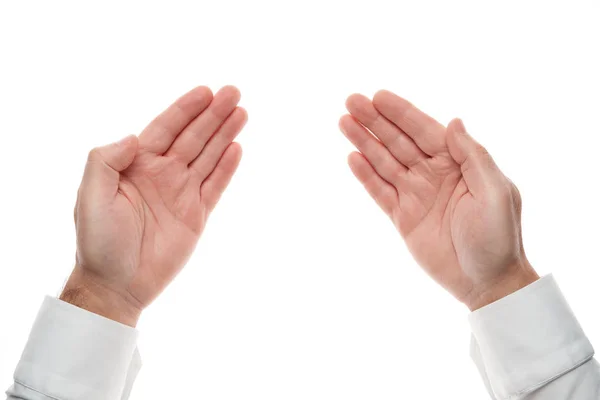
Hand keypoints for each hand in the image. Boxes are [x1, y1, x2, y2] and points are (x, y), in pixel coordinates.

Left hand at [61, 86, 246, 325]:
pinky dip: (227, 168)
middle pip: (193, 137)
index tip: (206, 91)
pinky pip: (215, 186)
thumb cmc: (98, 241)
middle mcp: (162, 174)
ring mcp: (181, 194)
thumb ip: (105, 161)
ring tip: (242, 112)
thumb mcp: (91, 196)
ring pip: (208, 157)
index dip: (186, 109)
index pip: (166, 128)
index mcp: (136, 165)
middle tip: (234, 93)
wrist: (117, 283)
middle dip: (213, 114)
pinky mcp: (196, 216)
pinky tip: (237, 148)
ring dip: (225, 134)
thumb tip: (134, 138)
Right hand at [340, 90, 537, 309]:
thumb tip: (453, 121)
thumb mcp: (495, 192)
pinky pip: (380, 192)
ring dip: (364, 143)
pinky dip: (366, 176)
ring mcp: (415, 195)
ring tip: (344, 123)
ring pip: (384, 163)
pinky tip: (352, 158)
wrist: (487, 283)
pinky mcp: (402, 218)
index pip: (423, 130)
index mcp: (457, 163)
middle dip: (375, 121)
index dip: (400, 113)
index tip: (378, 96)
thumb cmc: (499, 236)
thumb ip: (473, 155)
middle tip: (351, 101)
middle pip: (398, 141)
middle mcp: (433, 174)